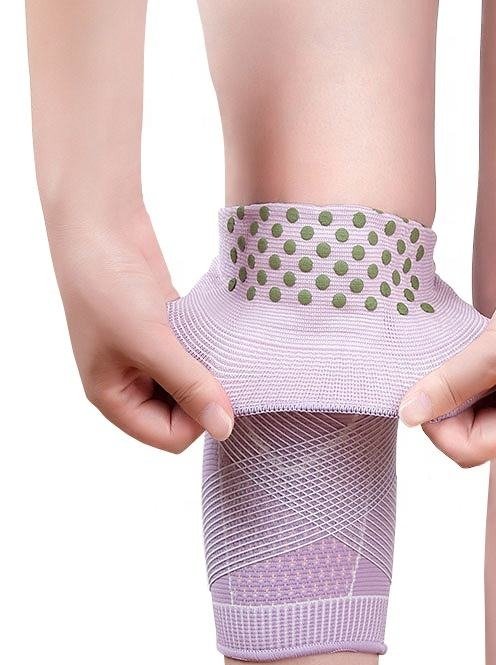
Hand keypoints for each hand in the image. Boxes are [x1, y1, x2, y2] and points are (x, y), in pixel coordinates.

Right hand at [45, 200, 232, 452]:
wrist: (99, 226)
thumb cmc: (109, 287)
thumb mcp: (151, 342)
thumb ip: (189, 386)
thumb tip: (225, 429)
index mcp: (113, 398)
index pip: (169, 437)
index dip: (198, 420)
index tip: (219, 387)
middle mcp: (129, 383)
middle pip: (183, 414)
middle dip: (206, 395)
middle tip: (226, 367)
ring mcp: (147, 356)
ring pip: (192, 383)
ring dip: (210, 370)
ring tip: (221, 348)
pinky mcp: (165, 331)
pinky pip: (195, 356)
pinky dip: (208, 349)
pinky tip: (218, 334)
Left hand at [399, 226, 495, 466]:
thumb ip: (453, 382)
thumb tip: (408, 415)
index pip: (476, 449)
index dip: (440, 432)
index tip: (418, 398)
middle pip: (474, 433)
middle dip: (443, 414)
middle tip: (419, 381)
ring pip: (474, 407)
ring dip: (449, 393)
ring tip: (430, 366)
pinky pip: (480, 381)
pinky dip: (459, 373)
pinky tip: (446, 354)